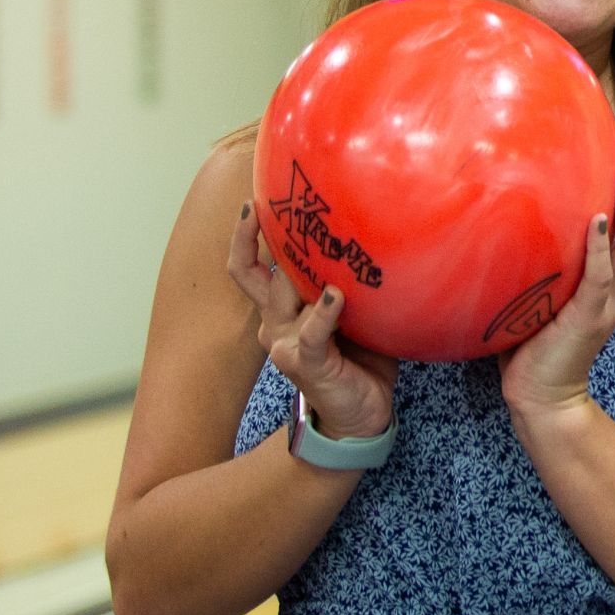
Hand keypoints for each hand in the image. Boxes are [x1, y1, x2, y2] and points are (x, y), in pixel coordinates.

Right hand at [228, 203, 397, 440]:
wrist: (360, 414)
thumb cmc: (360, 357)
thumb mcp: (354, 311)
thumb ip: (348, 280)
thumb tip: (370, 234)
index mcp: (281, 310)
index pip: (250, 267)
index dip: (245, 235)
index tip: (252, 201)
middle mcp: (274, 323)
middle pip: (253, 274)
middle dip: (256, 238)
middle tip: (271, 205)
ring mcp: (284, 343)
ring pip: (281, 295)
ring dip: (302, 269)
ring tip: (321, 241)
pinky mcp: (305, 362)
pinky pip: (311, 331)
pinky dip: (324, 311)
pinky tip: (337, 295)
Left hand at [499, 151, 614, 423]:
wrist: (543, 399)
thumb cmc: (534, 352)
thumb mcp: (542, 303)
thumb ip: (541, 272)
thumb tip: (509, 232)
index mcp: (611, 290)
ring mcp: (607, 305)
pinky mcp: (589, 317)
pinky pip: (602, 275)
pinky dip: (602, 245)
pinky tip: (599, 218)